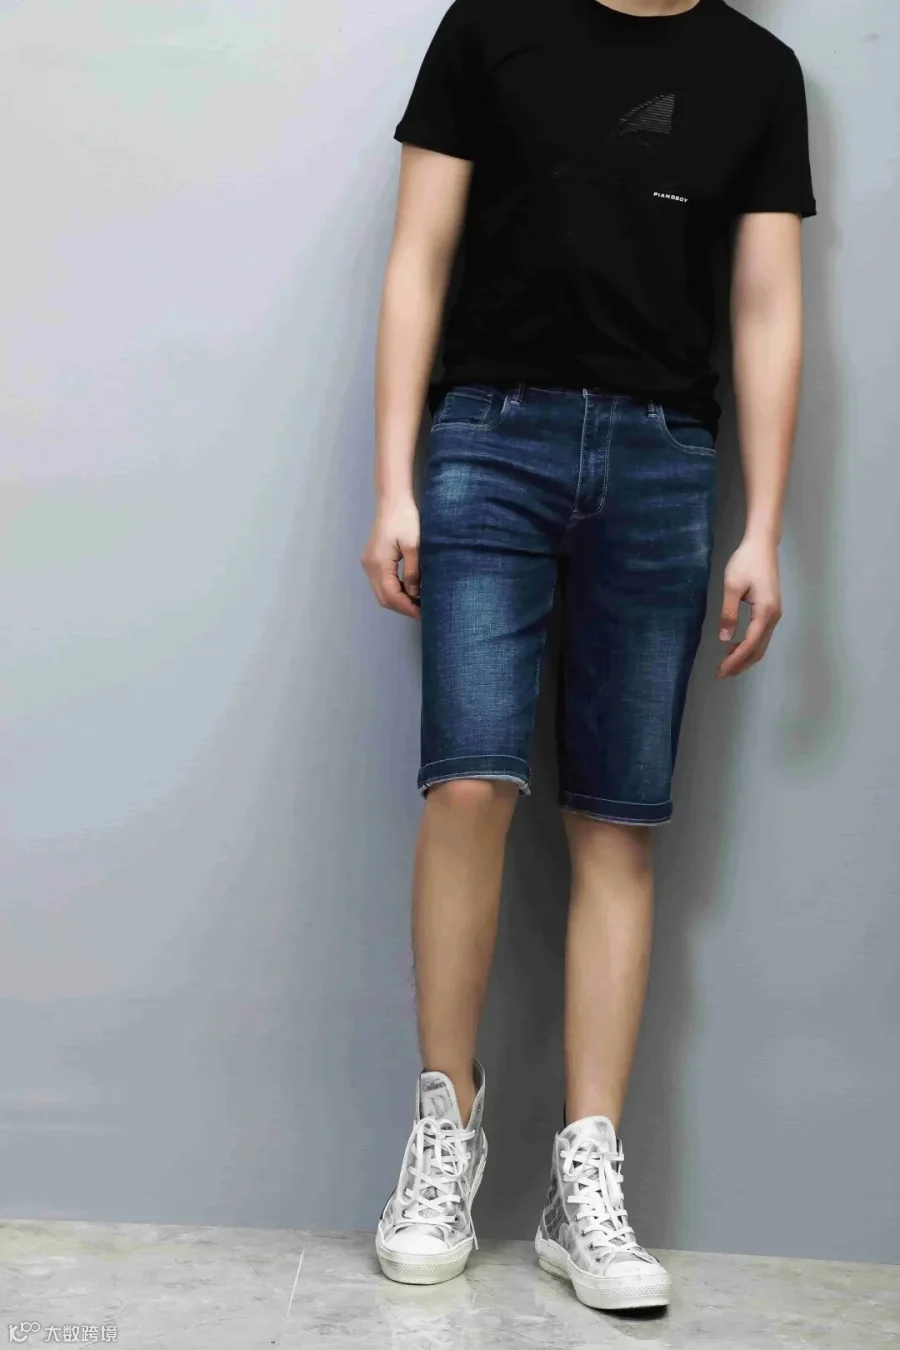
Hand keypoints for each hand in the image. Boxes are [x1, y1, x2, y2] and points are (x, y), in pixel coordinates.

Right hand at [362, 496, 420, 618]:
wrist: (392, 501)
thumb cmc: (405, 519)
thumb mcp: (414, 546)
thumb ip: (413, 571)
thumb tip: (415, 593)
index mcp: (378, 563)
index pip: (391, 595)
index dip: (406, 607)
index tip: (422, 613)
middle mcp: (369, 566)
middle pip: (383, 598)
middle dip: (402, 607)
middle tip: (422, 611)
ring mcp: (369, 564)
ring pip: (382, 592)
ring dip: (398, 600)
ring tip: (418, 603)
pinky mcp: (372, 560)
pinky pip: (382, 583)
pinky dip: (394, 591)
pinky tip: (409, 590)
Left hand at [717, 535, 782, 677]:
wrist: (762, 545)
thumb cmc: (746, 562)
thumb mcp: (732, 586)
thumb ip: (729, 613)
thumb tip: (725, 639)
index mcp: (765, 612)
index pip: (750, 644)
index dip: (735, 660)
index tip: (720, 671)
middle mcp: (773, 616)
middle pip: (758, 649)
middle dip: (740, 664)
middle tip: (721, 674)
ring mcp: (774, 614)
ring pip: (761, 644)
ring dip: (745, 657)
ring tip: (726, 665)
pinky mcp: (770, 610)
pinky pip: (761, 635)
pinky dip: (749, 646)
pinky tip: (734, 647)